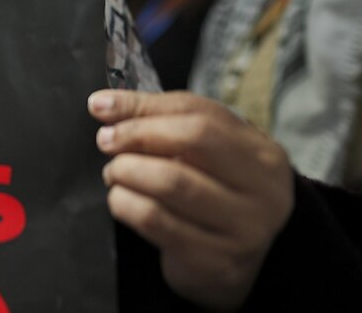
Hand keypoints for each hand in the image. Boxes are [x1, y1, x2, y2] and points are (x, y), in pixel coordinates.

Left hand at [88, 90, 293, 310]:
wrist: (227, 263)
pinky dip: (125, 203)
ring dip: (126, 171)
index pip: (202, 114)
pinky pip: (155, 220)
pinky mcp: (214, 260)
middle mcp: (264, 191)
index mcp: (263, 155)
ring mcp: (244, 229)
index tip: (102, 107)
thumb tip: (102, 103)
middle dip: (137, 136)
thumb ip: (156, 119)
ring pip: (171, 182)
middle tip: (107, 141)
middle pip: (192, 142)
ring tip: (114, 172)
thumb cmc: (210, 194)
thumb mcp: (199, 153)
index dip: (146, 107)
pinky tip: (120, 199)